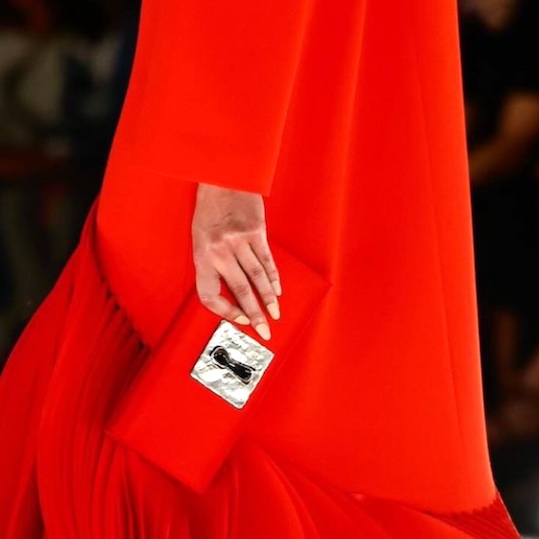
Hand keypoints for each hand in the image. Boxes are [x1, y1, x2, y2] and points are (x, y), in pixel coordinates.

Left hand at [191, 183, 281, 340]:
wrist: (221, 176)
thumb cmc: (209, 208)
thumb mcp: (200, 236)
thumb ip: (212, 262)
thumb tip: (229, 289)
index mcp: (202, 254)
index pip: (209, 294)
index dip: (224, 311)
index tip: (238, 318)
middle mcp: (220, 250)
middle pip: (240, 290)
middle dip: (254, 314)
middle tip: (264, 331)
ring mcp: (239, 241)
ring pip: (257, 278)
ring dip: (268, 300)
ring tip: (275, 314)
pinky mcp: (255, 231)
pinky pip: (267, 260)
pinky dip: (273, 278)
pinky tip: (277, 291)